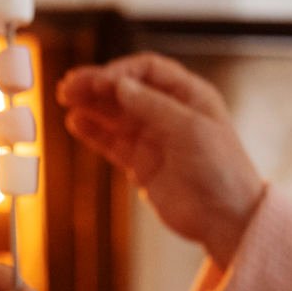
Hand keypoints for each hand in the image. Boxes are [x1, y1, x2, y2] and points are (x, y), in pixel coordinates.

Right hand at [57, 52, 265, 267]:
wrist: (225, 219)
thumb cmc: (221, 170)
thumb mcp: (190, 129)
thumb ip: (152, 106)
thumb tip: (118, 85)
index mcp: (190, 95)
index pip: (148, 71)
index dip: (120, 71)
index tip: (98, 81)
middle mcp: (170, 113)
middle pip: (126, 90)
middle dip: (97, 85)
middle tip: (68, 85)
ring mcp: (154, 138)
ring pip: (115, 114)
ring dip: (90, 105)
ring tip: (65, 99)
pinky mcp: (142, 163)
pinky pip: (112, 141)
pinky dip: (93, 131)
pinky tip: (75, 122)